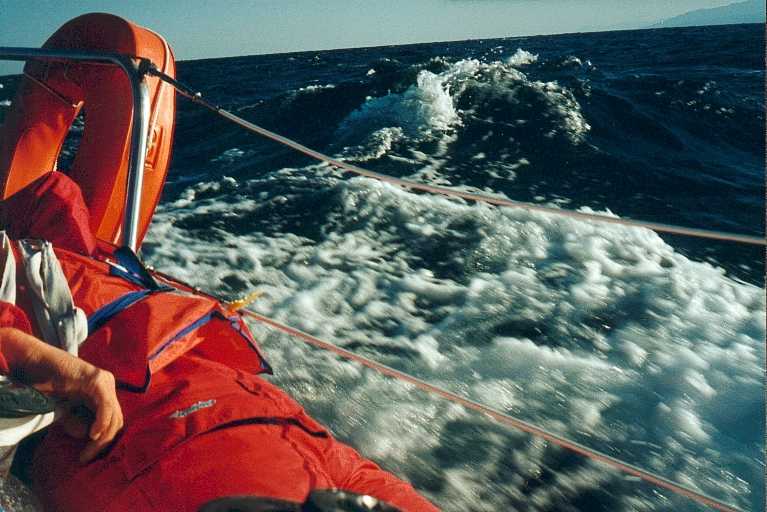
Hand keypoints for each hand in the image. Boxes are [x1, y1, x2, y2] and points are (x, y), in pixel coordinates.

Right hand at [0, 327, 123, 462]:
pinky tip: (92, 435)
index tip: (87, 457)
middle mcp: (108, 386)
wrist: (37, 363)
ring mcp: (105, 381)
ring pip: (113, 415)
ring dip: (101, 438)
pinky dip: (101, 422)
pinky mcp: (97, 380)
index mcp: (104, 393)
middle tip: (85, 459)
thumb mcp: (64, 410)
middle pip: (117, 420)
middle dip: (103, 443)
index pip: (113, 421)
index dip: (104, 442)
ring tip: (86, 453)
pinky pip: (105, 405)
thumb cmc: (47, 385)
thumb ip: (77, 421)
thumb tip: (89, 436)